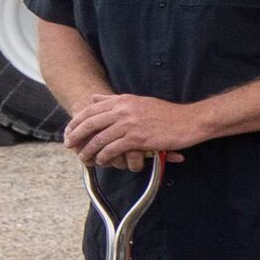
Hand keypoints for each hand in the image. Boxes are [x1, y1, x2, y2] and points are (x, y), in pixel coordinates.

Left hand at [63, 92, 205, 164]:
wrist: (191, 121)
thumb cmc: (167, 114)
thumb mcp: (139, 101)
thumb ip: (115, 100)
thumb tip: (93, 98)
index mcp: (124, 100)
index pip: (91, 109)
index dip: (76, 121)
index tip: (69, 130)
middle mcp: (124, 110)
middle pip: (90, 122)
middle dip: (75, 135)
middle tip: (69, 144)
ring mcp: (130, 124)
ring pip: (99, 138)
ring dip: (88, 150)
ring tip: (83, 157)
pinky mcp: (137, 138)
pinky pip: (112, 149)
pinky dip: (104, 156)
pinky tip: (102, 161)